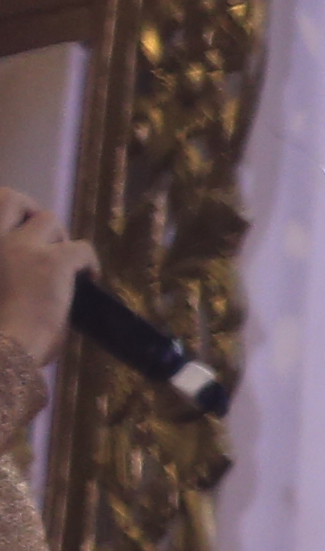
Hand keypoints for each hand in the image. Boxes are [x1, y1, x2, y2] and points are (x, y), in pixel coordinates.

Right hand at [0, 195, 82, 372]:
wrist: (1, 353)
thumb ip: (3, 272)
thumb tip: (23, 272)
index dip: (6, 216)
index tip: (18, 233)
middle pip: (9, 196)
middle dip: (29, 211)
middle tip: (45, 238)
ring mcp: (20, 247)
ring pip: (49, 218)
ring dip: (59, 239)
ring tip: (65, 266)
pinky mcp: (52, 261)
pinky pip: (81, 247)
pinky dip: (90, 263)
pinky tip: (90, 280)